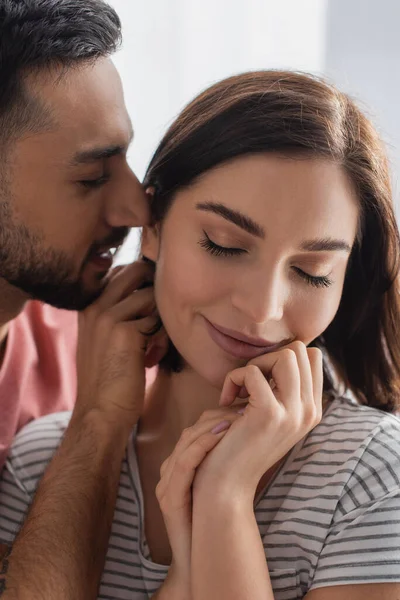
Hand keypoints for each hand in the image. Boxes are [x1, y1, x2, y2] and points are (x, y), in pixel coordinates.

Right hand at [74, 260, 167, 435]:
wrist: (101, 412)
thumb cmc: (109, 379)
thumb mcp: (104, 339)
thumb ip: (118, 313)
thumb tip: (149, 292)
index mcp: (88, 306)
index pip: (121, 270)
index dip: (142, 282)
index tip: (148, 308)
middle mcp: (95, 305)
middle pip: (136, 270)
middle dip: (155, 289)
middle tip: (156, 318)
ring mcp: (109, 316)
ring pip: (151, 296)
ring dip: (160, 318)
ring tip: (153, 345)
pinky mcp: (126, 331)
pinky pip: (158, 319)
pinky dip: (161, 337)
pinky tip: (151, 357)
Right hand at [155, 408, 241, 594]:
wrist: (207, 555)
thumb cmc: (219, 518)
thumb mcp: (223, 481)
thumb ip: (229, 457)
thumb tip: (253, 429)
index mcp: (181, 463)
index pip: (196, 429)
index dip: (219, 415)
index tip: (245, 408)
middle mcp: (171, 470)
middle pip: (190, 431)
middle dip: (217, 417)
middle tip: (243, 408)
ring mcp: (167, 484)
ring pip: (186, 442)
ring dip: (212, 427)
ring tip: (236, 418)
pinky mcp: (170, 498)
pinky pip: (184, 464)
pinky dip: (202, 445)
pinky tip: (221, 435)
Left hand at [192, 341, 322, 502]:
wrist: (226, 484)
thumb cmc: (240, 443)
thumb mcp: (271, 414)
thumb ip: (282, 388)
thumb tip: (284, 350)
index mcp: (312, 410)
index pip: (312, 357)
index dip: (281, 358)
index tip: (261, 381)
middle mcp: (309, 411)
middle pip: (300, 350)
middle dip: (268, 358)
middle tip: (248, 384)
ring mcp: (293, 413)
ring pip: (286, 354)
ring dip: (255, 365)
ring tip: (240, 390)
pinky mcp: (269, 414)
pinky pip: (252, 371)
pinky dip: (234, 378)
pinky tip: (226, 400)